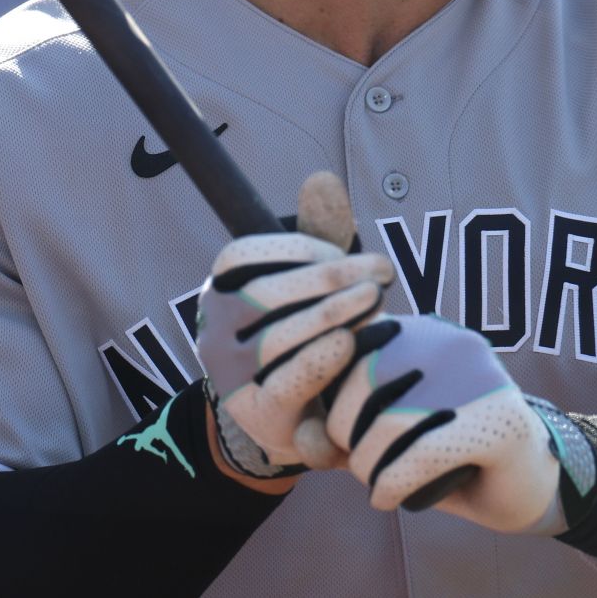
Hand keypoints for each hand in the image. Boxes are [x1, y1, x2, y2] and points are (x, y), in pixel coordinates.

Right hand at [196, 172, 391, 475]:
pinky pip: (285, 383)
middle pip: (263, 295)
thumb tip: (322, 180)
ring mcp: (231, 376)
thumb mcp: (314, 283)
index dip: (294, 248)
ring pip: (274, 338)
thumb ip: (320, 235)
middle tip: (381, 272)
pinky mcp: (258, 415)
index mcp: (221, 290)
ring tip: (374, 300)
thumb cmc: (310, 334)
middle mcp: (214, 330)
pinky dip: (318, 360)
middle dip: (328, 278)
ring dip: (331, 314)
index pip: (241, 256)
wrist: (300, 417)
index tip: (343, 251)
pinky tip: (349, 342)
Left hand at [325, 314, 570, 534]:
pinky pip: (419, 455)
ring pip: (387, 425)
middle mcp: (450, 341)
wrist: (529, 486)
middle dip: (346, 438)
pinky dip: (391, 485)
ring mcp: (479, 378)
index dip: (331, 400)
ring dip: (368, 469)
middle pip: (362, 385)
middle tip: (362, 469)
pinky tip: (387, 500)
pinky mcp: (498, 421)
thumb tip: (300, 438)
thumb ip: (343, 436)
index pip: (349, 350)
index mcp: (422, 330)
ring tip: (378, 485)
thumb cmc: (452, 459)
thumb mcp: (387, 442)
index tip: (337, 436)